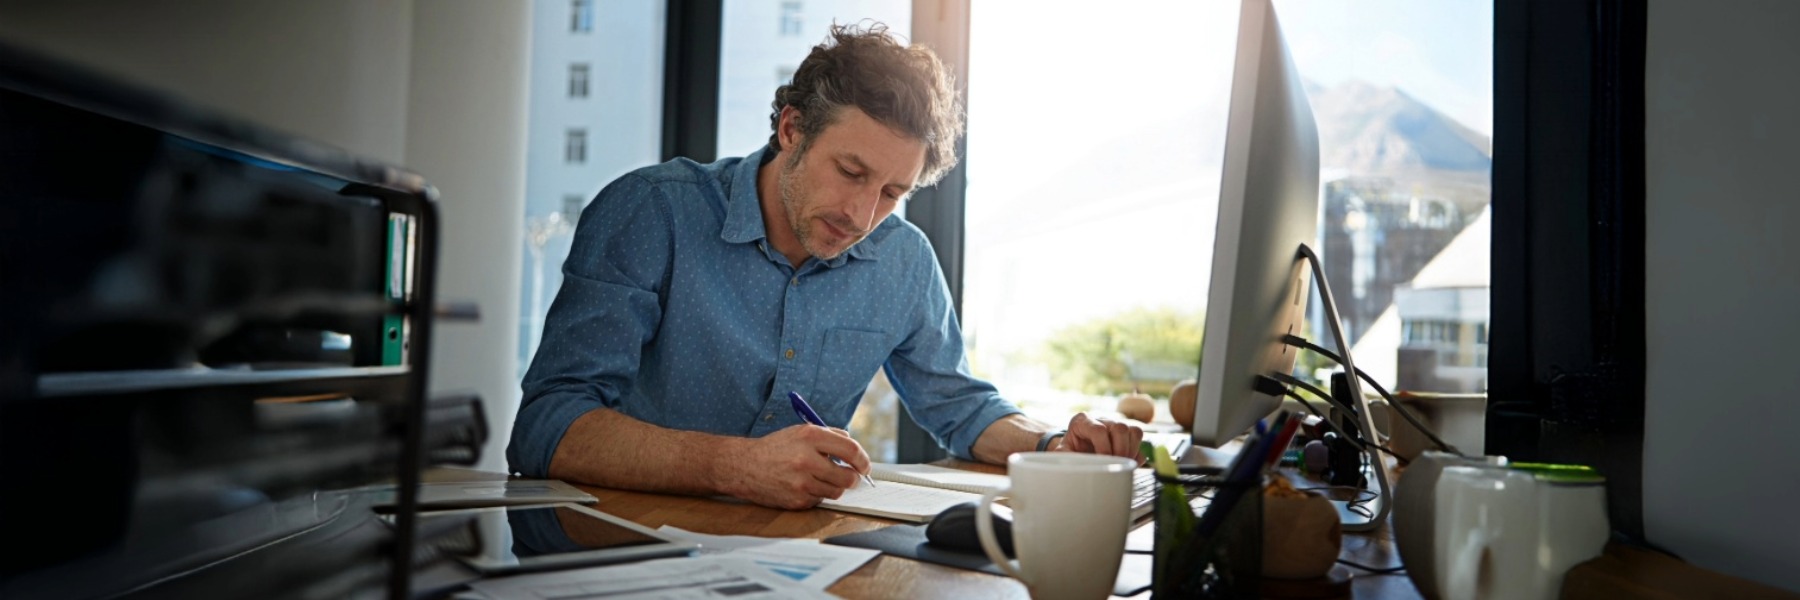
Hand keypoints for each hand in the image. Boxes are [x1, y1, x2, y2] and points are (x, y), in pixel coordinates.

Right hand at [720, 424, 871, 509]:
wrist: (744, 466)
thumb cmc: (775, 448)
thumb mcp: (800, 432)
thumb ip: (830, 436)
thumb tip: (855, 450)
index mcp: (810, 437)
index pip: (851, 450)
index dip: (863, 460)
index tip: (865, 466)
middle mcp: (806, 459)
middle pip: (848, 476)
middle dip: (853, 478)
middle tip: (850, 476)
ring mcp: (801, 482)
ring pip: (837, 491)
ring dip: (834, 486)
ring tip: (820, 478)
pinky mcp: (797, 500)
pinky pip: (820, 500)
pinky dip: (818, 494)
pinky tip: (804, 485)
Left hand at [1056, 413, 1144, 462]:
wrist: (1077, 451)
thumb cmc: (1069, 451)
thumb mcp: (1062, 453)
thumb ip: (1064, 457)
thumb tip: (1075, 465)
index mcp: (1083, 421)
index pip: (1098, 429)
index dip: (1103, 447)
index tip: (1103, 461)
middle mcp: (1102, 420)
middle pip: (1120, 427)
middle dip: (1120, 449)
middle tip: (1115, 464)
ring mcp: (1116, 425)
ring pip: (1133, 430)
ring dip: (1131, 450)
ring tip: (1122, 464)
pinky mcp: (1127, 434)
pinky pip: (1138, 439)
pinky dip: (1137, 453)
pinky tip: (1128, 464)